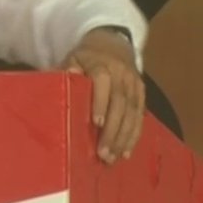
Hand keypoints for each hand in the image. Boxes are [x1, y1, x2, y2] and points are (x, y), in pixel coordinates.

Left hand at [61, 27, 144, 164]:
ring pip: (132, 113)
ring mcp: (134, 84)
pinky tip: (127, 152)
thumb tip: (60, 77)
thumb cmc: (86, 58)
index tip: (97, 123)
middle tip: (103, 153)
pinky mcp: (142, 93)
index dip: (100, 102)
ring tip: (114, 157)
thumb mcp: (73, 58)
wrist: (113, 44)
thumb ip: (66, 69)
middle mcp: (121, 75)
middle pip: (120, 104)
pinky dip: (134, 135)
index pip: (103, 82)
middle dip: (113, 131)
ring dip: (124, 137)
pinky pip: (140, 116)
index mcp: (102, 65)